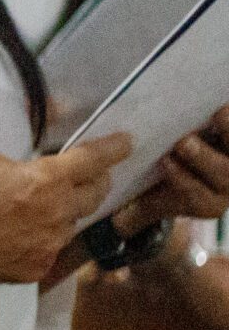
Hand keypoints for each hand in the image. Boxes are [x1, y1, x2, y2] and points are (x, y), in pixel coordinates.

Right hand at [0, 134, 132, 285]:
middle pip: (96, 193)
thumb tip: (40, 177)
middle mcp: (57, 213)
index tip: (126, 143)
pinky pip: (52, 247)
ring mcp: (51, 245)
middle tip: (83, 175)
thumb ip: (25, 169)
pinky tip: (14, 235)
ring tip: (32, 210)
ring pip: (72, 222)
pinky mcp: (40, 268)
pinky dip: (42, 237)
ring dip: (63, 211)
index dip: (113, 149)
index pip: (93, 160)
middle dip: (95, 180)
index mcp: (44, 180)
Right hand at [113, 104, 228, 234]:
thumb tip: (112, 224)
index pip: (198, 195)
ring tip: (219, 114)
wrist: (193, 167)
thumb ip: (133, 215)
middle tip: (183, 141)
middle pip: (225, 176)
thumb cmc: (166, 186)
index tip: (164, 162)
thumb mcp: (150, 203)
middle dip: (204, 160)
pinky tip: (222, 104)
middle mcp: (228, 186)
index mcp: (206, 203)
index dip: (183, 180)